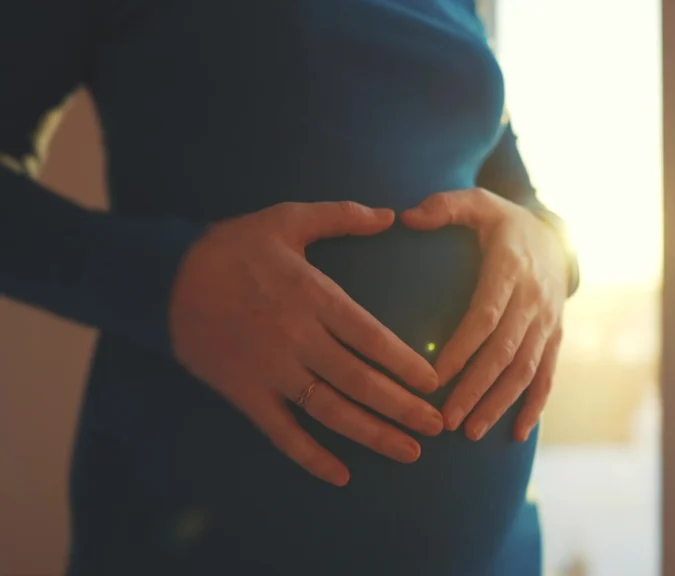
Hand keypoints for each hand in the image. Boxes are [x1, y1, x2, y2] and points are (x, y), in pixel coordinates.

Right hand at [169, 201, 441, 486]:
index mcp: (313, 296)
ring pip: (330, 410)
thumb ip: (340, 217)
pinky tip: (341, 475)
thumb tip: (389, 215)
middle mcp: (297, 338)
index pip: (371, 337)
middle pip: (359, 380)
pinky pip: (281, 432)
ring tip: (408, 452)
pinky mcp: (245, 392)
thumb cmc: (232, 246)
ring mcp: (270, 369)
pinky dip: (310, 456)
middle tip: (435, 425)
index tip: (435, 383)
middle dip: (402, 407)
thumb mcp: (287, 219)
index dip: (405, 363)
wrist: (164, 277)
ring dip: (371, 434)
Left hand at [401, 188, 567, 441]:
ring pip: (526, 370)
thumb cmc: (503, 222)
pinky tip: (516, 434)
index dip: (461, 349)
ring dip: (500, 403)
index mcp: (511, 268)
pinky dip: (535, 406)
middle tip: (446, 420)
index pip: (484, 315)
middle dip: (475, 388)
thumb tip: (406, 216)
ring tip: (471, 432)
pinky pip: (547, 376)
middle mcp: (534, 299)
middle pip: (504, 352)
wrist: (556, 236)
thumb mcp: (478, 203)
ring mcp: (548, 322)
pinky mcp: (555, 338)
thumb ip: (444, 206)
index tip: (432, 377)